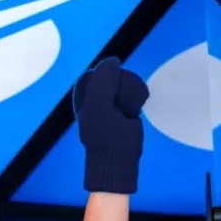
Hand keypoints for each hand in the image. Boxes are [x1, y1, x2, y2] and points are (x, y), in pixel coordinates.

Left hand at [73, 57, 148, 193]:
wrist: (120, 159)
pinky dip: (134, 100)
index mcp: (84, 101)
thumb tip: (112, 60)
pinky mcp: (124, 113)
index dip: (106, 78)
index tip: (113, 87)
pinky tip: (136, 109)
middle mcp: (94, 102)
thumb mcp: (101, 107)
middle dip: (120, 86)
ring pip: (122, 86)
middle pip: (110, 79)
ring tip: (129, 107)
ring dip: (129, 93)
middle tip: (122, 100)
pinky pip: (130, 96)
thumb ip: (103, 83)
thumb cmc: (107, 136)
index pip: (94, 76)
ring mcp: (110, 107)